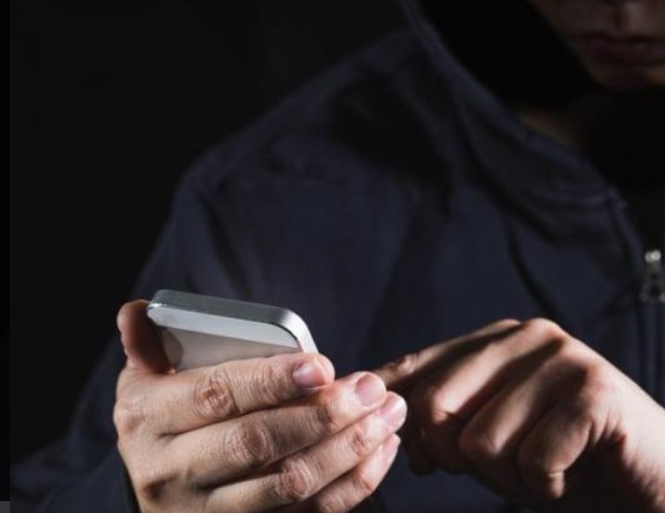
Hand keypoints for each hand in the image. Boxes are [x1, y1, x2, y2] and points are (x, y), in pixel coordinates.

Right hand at [115, 300, 405, 512]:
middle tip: (372, 388)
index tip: (322, 366)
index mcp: (149, 417)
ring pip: (290, 484)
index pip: (217, 395)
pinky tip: (381, 448)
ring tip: (388, 412)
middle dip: (324, 415)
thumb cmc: (166, 415)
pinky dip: (354, 483)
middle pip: (258, 444)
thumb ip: (148, 345)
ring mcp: (210, 510)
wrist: (162, 484)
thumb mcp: (145, 379)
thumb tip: (133, 313)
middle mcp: (173, 470)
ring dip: (350, 447)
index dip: (272, 381)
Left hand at [375, 319, 664, 512]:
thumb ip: (446, 426)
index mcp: (495, 339)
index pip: (416, 367)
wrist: (656, 479)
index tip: (402, 452)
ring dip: (511, 478)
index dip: (395, 414)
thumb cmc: (566, 457)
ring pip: (481, 441)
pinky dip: (548, 487)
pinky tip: (574, 474)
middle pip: (435, 405)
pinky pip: (534, 460)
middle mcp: (526, 336)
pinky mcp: (595, 391)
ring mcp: (562, 358)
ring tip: (547, 468)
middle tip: (502, 468)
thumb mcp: (495, 440)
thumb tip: (390, 428)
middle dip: (457, 457)